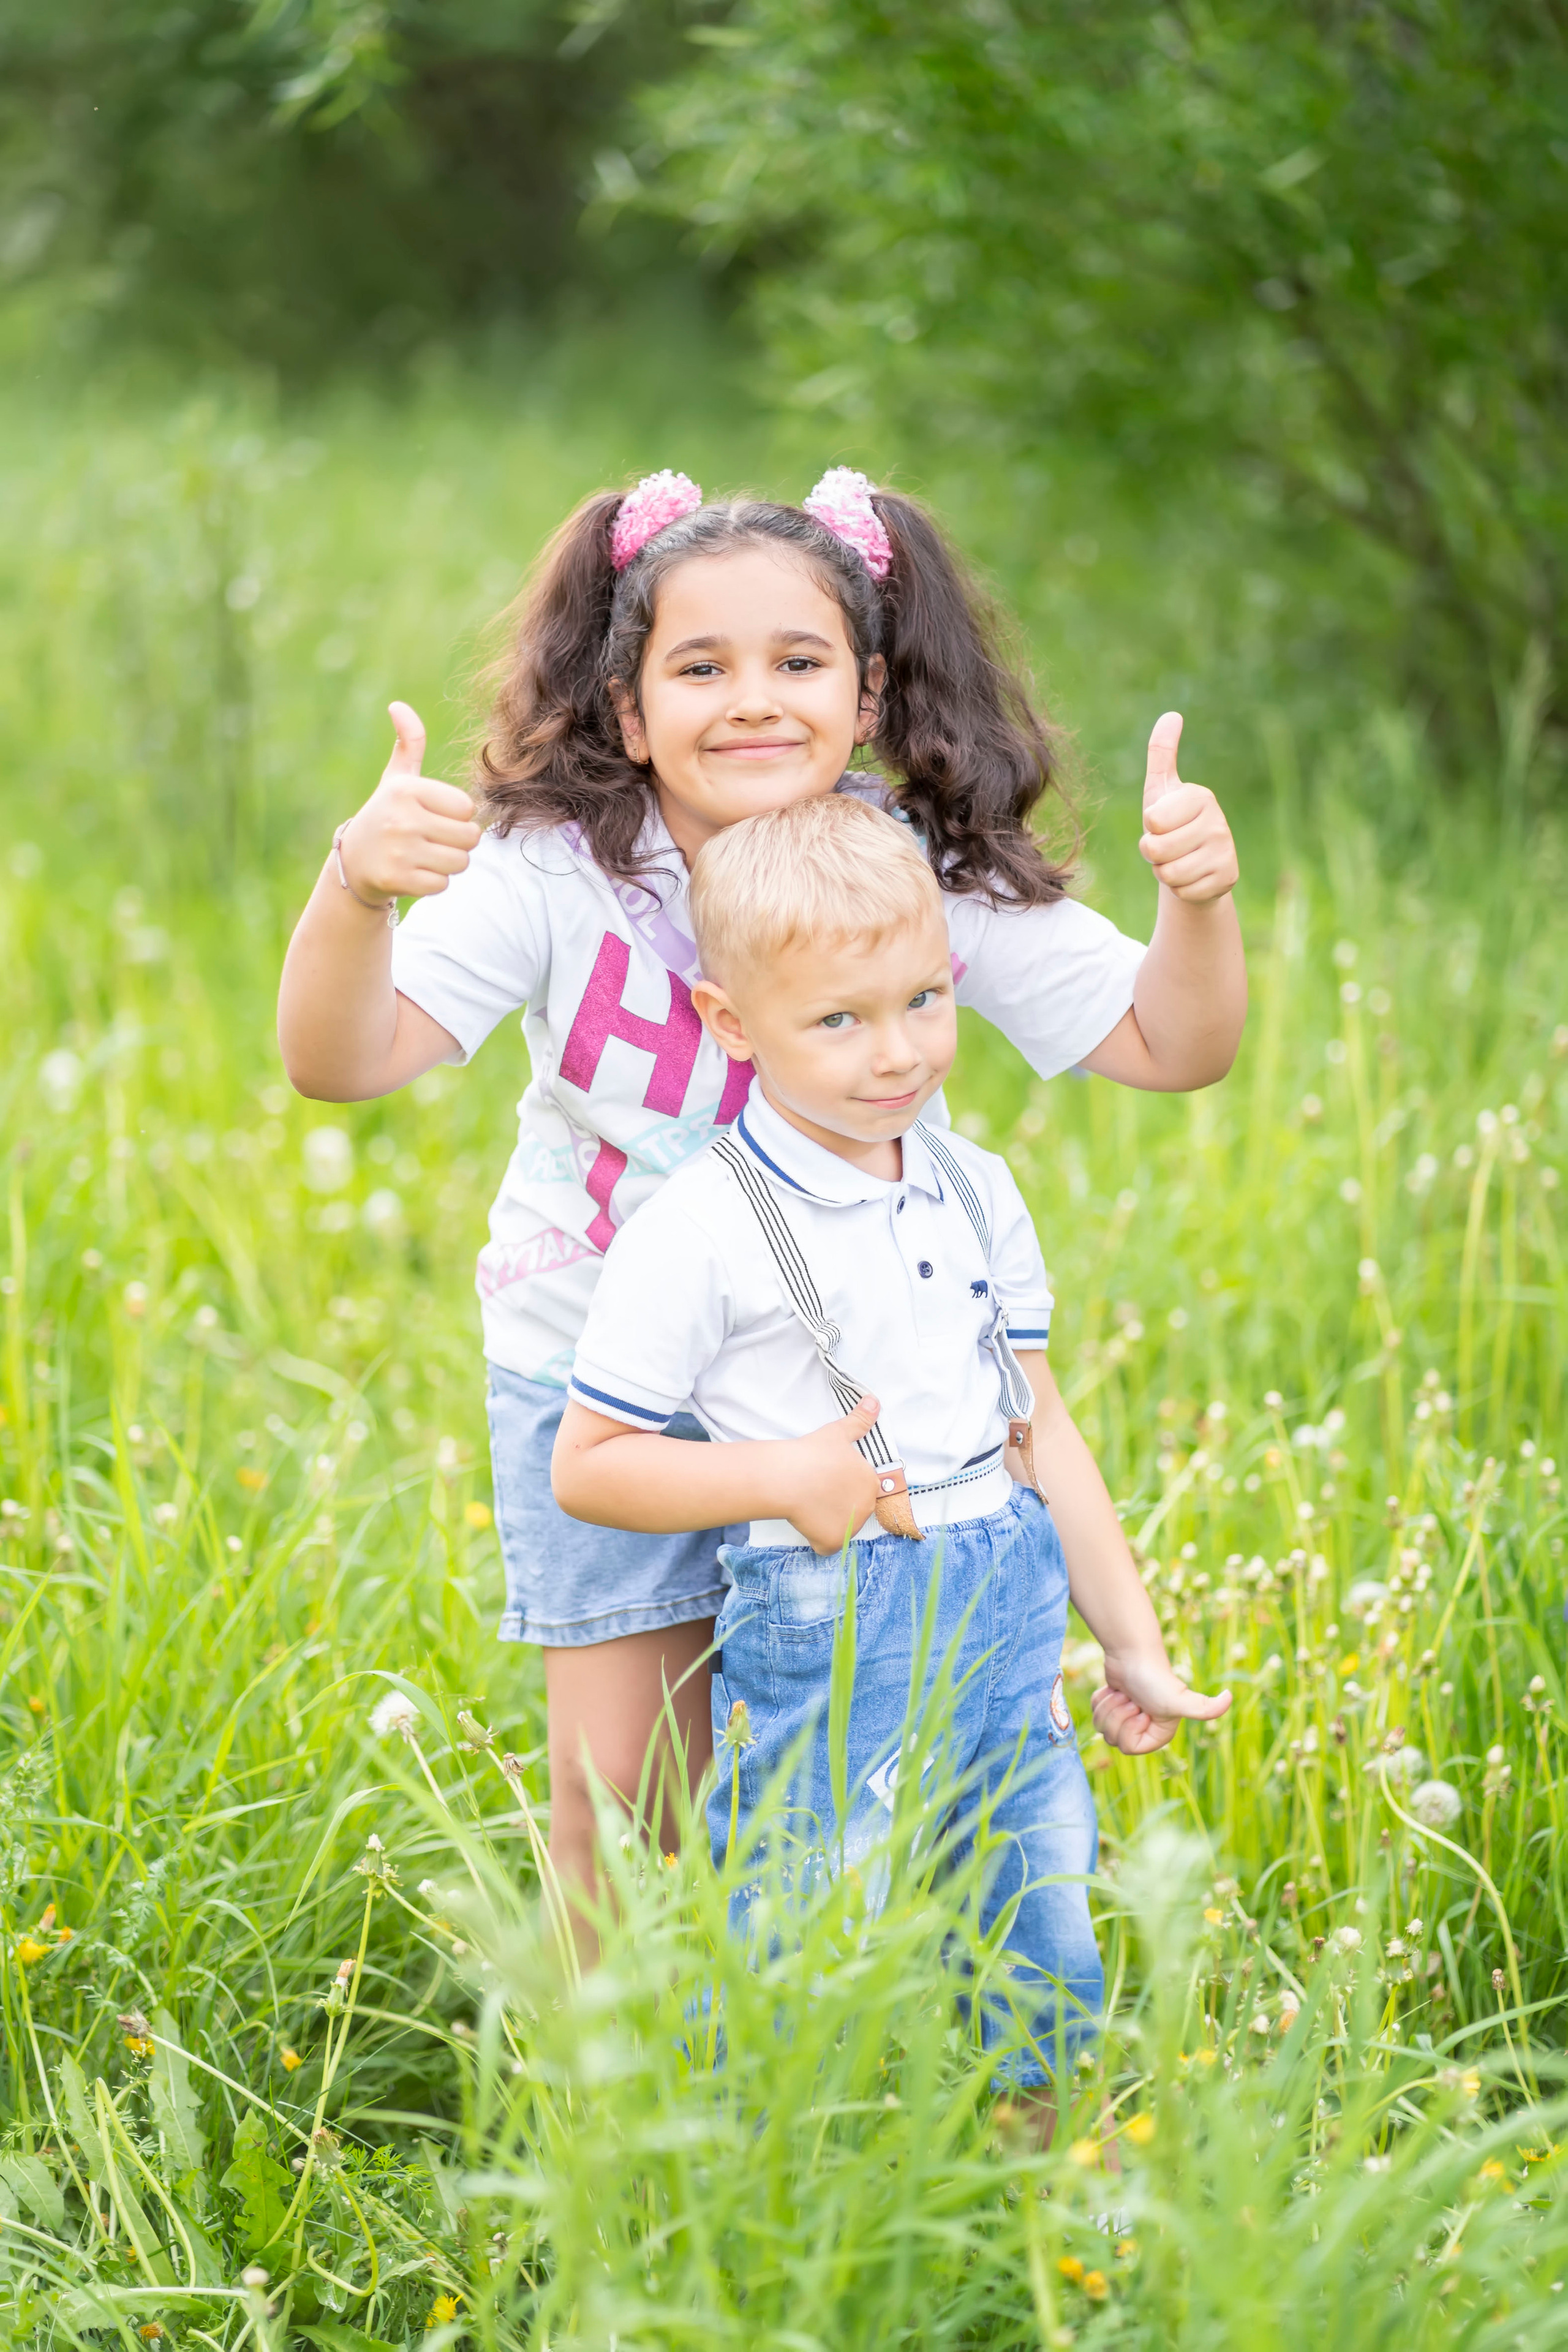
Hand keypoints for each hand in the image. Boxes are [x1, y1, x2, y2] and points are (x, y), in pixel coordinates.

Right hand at [337, 703, 482, 904]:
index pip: (466, 808)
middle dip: (459, 842)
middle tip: (434, 840)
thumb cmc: (386, 814)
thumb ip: (409, 744)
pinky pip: (442, 885)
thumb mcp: (396, 779)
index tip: (435, 816)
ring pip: (460, 863)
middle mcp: (401, 818)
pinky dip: (434, 882)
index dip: (457, 815)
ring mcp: (398, 851)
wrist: (353, 861)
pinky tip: (414, 872)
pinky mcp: (397, 879)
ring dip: (449, 863)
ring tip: (425, 855)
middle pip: (470, 837)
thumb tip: (398, 706)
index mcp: (406, 790)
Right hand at [776, 1396, 884, 1553]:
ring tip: (808, 1504)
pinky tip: (805, 1521)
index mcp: (870, 1481)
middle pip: (853, 1511)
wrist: (789, 1477)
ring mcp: (852, 1526)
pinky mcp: (835, 1542)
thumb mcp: (838, 1433)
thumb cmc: (812, 1453)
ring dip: (826, 1521)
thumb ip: (859, 1420)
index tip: (826, 1481)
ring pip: (841, 1529)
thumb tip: (874, 1401)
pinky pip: (827, 1546)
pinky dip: (817, 1539)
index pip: (862, 1489)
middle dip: (836, 1505)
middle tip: (815, 1492)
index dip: (842, 1486)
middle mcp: (867, 1505)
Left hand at [1091, 1648, 1230, 1755]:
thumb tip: (1230, 1698)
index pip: (1129, 1747)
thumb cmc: (1154, 1677)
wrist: (1131, 1652)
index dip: (1129, 1727)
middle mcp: (1144, 1727)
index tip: (1141, 1709)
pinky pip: (1095, 1712)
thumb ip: (1205, 1708)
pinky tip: (1114, 1689)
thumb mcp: (1179, 1699)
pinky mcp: (1113, 1703)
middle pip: (1112, 1738)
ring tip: (1124, 1693)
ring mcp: (1127, 1716)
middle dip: (1117, 1714)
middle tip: (1132, 1698)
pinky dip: (1100, 1699)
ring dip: (1108, 1706)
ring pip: (1102, 1726)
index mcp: (1159, 1734)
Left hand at [1138, 712, 1238, 903]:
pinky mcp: (1228, 879)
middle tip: (1169, 846)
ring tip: (1179, 860)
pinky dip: (1181, 889)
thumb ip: (1162, 753)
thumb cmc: (1173, 823)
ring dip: (1165, 872)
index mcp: (1201, 796)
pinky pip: (1183, 891)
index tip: (1163, 825)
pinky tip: (1193, 877)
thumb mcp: (1162, 789)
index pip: (1153, 820)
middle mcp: (1218, 821)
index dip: (1150, 828)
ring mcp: (1226, 851)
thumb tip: (1172, 714)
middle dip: (1153, 853)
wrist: (1196, 865)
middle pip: (1157, 849)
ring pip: (1168, 873)